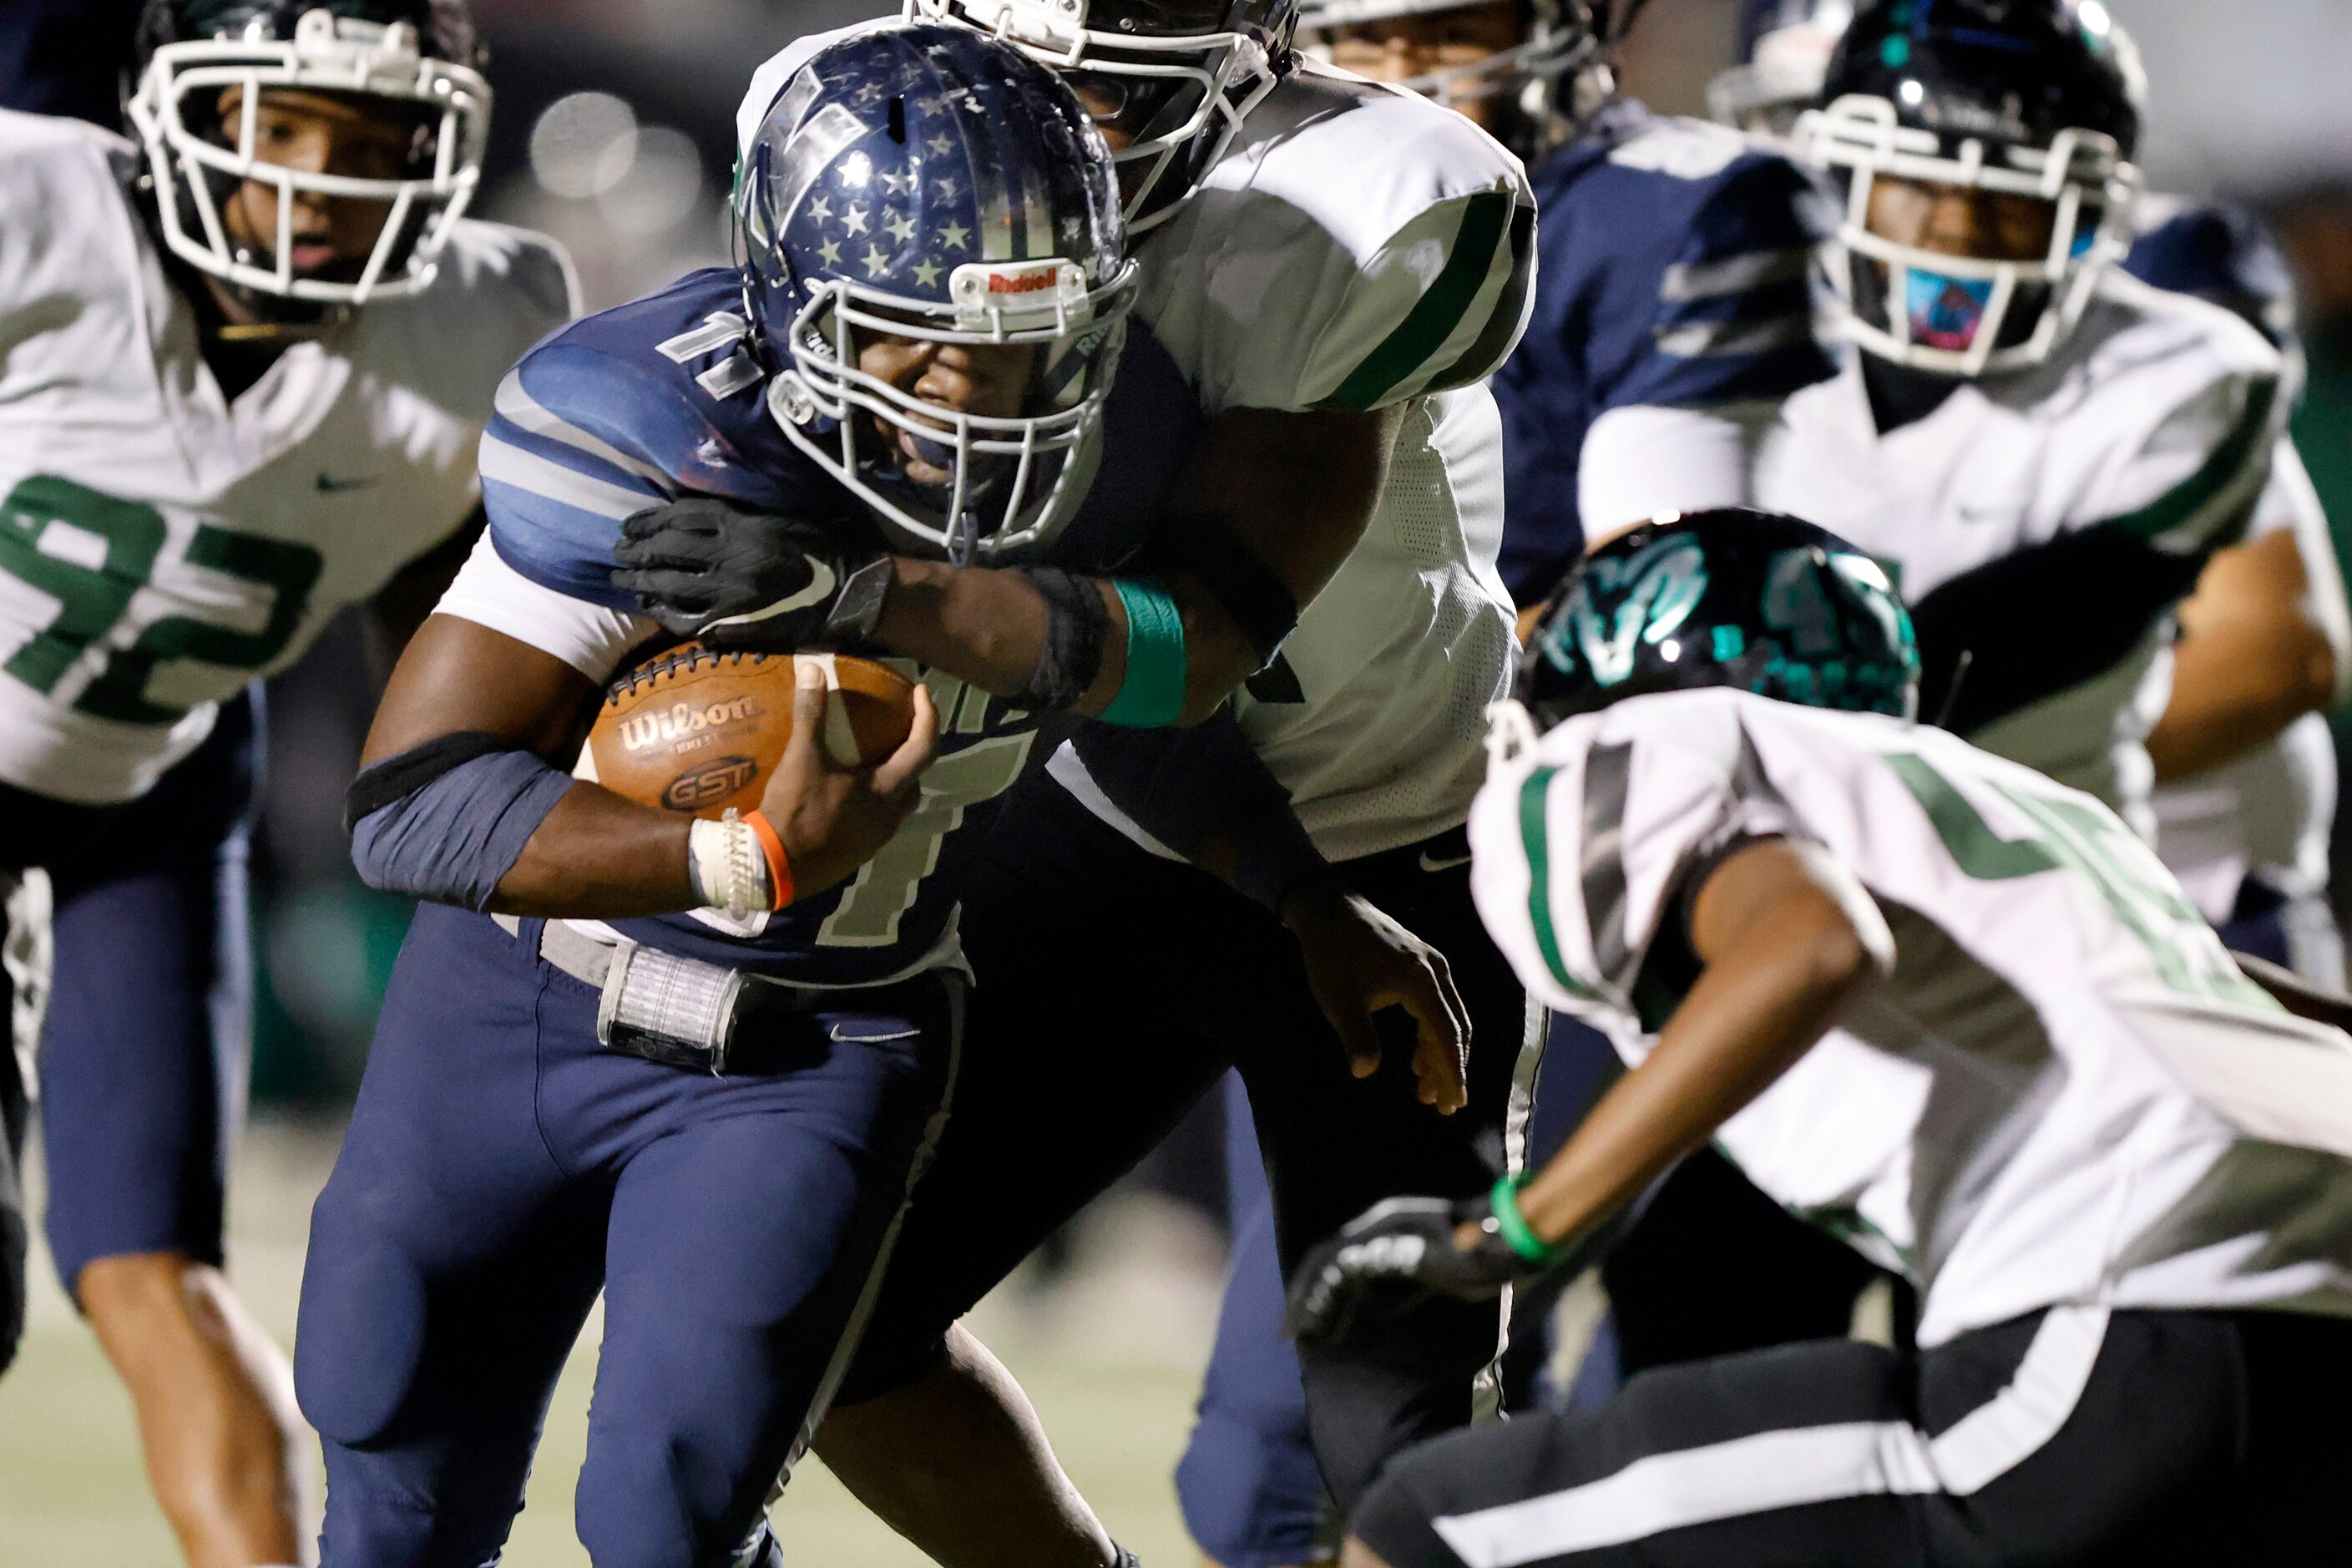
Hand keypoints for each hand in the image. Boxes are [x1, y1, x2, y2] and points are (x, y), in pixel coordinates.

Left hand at [613, 495, 891, 649]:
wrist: (850, 594)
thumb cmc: (821, 552)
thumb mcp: (780, 519)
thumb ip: (739, 517)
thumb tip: (692, 516)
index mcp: (743, 525)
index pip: (680, 516)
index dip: (648, 520)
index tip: (630, 525)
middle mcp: (730, 557)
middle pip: (666, 549)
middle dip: (635, 550)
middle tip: (619, 552)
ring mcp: (730, 594)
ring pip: (668, 584)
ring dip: (639, 580)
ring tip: (624, 578)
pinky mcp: (735, 624)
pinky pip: (685, 618)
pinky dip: (662, 611)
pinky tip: (650, 606)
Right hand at [760, 664, 937, 897]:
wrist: (773, 867)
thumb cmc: (794, 812)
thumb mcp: (801, 758)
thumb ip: (811, 713)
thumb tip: (813, 669)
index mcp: (885, 791)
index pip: (923, 749)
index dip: (927, 717)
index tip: (920, 692)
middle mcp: (889, 817)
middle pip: (916, 777)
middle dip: (916, 748)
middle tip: (901, 724)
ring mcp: (875, 839)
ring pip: (898, 801)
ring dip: (895, 775)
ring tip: (876, 754)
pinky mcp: (858, 852)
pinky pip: (879, 818)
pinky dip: (875, 796)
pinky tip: (850, 788)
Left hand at [1282, 880, 1468, 1113]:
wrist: (1329, 908)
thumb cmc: (1332, 955)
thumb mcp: (1339, 1001)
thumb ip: (1357, 1037)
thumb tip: (1365, 1072)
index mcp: (1420, 981)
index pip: (1447, 1035)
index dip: (1453, 1071)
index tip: (1455, 1102)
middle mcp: (1436, 972)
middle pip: (1456, 1029)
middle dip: (1450, 1069)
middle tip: (1442, 1106)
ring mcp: (1432, 965)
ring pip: (1448, 1019)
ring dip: (1440, 1055)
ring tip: (1425, 1091)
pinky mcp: (1423, 963)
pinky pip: (1439, 1005)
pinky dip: (1432, 1035)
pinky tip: (1418, 1058)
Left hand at [1283, 1194, 1531, 1343]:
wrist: (1501, 1247)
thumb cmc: (1476, 1259)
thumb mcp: (1430, 1276)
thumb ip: (1401, 1286)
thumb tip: (1378, 1305)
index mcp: (1389, 1223)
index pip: (1343, 1254)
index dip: (1322, 1286)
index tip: (1312, 1317)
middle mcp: (1379, 1221)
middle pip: (1326, 1258)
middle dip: (1304, 1295)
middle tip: (1290, 1331)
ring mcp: (1379, 1231)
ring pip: (1325, 1266)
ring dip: (1307, 1302)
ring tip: (1297, 1334)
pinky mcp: (1384, 1247)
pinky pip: (1339, 1274)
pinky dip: (1323, 1301)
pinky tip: (1316, 1326)